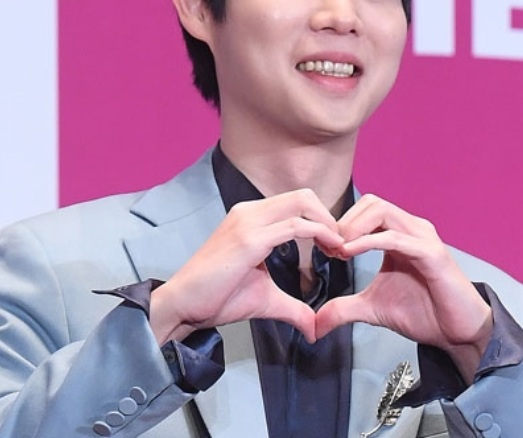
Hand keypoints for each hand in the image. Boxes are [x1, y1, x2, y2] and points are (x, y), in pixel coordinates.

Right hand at [150, 189, 342, 344]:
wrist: (182, 305)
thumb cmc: (216, 298)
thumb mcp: (264, 298)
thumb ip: (293, 307)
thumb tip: (314, 328)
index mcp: (250, 217)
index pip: (296, 202)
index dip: (321, 220)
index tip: (334, 246)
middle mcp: (249, 211)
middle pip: (304, 195)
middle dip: (329, 217)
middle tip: (340, 246)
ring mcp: (248, 222)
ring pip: (302, 203)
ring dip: (328, 224)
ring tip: (338, 249)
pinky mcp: (249, 239)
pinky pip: (295, 226)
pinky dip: (319, 234)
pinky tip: (329, 251)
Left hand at [315, 194, 492, 381]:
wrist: (457, 334)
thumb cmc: (422, 313)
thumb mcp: (372, 308)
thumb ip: (343, 308)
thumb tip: (315, 324)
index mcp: (398, 234)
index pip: (365, 209)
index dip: (340, 223)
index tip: (322, 246)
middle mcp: (412, 228)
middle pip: (372, 202)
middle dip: (344, 221)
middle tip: (328, 247)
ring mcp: (423, 238)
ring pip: (382, 211)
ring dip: (354, 227)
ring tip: (339, 250)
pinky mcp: (432, 254)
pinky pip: (396, 237)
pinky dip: (369, 241)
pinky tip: (350, 253)